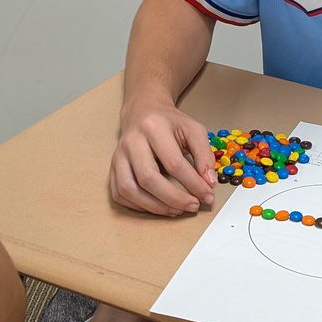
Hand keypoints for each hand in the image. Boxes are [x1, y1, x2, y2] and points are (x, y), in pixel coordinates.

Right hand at [109, 100, 216, 215]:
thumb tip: (209, 183)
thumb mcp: (193, 130)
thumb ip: (204, 155)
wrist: (143, 111)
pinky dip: (138, 206)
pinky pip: (119, 194)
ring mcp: (118, 156)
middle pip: (147, 178)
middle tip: (192, 206)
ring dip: (154, 206)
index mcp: (153, 127)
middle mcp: (131, 141)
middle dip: (173, 198)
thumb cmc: (170, 123)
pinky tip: (157, 206)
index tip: (207, 196)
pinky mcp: (112, 168)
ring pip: (128, 189)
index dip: (192, 183)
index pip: (173, 162)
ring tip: (176, 210)